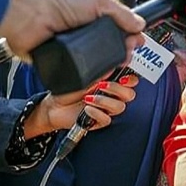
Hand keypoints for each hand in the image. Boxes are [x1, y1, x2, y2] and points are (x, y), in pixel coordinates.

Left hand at [0, 0, 144, 60]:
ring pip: (99, 62)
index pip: (119, 29)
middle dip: (123, 52)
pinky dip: (90, 74)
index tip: (137, 41)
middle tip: (127, 53)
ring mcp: (74, 48)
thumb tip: (140, 24)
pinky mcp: (63, 62)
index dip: (130, 36)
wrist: (28, 11)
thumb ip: (122, 13)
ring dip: (109, 64)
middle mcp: (84, 31)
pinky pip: (81, 72)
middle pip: (112, 48)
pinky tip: (98, 72)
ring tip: (115, 64)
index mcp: (94, 15)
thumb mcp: (98, 0)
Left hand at [22, 76, 138, 138]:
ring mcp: (107, 109)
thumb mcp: (84, 76)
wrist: (53, 107)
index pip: (132, 81)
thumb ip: (101, 72)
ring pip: (120, 107)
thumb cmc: (67, 90)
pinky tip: (86, 109)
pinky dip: (96, 113)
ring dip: (105, 101)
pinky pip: (107, 119)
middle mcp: (112, 96)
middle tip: (102, 85)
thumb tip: (114, 65)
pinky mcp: (100, 121)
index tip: (122, 77)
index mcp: (111, 83)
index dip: (131, 79)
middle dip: (117, 89)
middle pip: (130, 94)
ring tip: (89, 98)